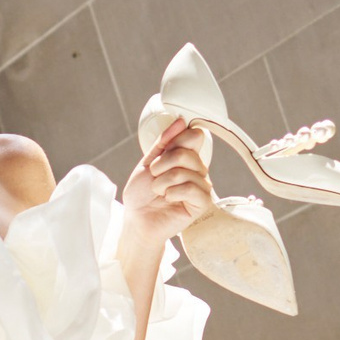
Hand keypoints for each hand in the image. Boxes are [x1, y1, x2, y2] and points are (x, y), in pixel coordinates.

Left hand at [120, 116, 213, 247]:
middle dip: (161, 165)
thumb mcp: (147, 162)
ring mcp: (202, 186)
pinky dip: (173, 193)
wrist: (137, 219)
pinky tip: (169, 200)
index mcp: (187, 157)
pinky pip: (191, 189)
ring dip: (163, 182)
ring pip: (185, 172)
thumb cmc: (141, 194)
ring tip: (158, 192)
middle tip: (154, 178)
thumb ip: (164, 142)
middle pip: (187, 153)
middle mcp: (198, 170)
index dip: (175, 142)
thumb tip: (180, 120)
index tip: (159, 157)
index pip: (194, 135)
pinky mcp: (202, 203)